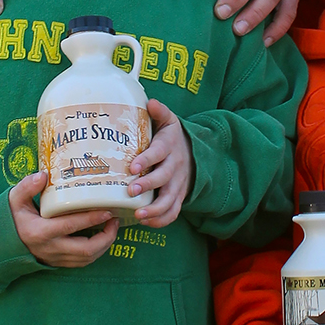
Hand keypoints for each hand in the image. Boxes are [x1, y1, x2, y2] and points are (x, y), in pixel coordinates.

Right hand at [8, 171, 118, 266]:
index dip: (91, 219)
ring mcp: (55, 258)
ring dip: (104, 245)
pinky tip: (101, 238)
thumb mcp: (14, 200)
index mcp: (40, 231)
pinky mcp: (57, 264)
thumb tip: (43, 175)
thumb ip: (27, 187)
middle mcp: (50, 248)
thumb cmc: (11, 218)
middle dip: (106, 237)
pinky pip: (82, 262)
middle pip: (86, 249)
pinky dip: (96, 252)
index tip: (107, 211)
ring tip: (111, 227)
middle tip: (114, 220)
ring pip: (87, 258)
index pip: (71, 226)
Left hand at [127, 100, 192, 226]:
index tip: (133, 167)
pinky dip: (161, 220)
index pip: (159, 153)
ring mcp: (178, 184)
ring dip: (155, 209)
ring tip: (138, 214)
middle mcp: (175, 166)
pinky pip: (173, 212)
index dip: (147, 160)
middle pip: (164, 178)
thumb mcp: (168, 121)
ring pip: (169, 199)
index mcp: (169, 146)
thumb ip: (159, 112)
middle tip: (131, 191)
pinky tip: (145, 221)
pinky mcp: (178, 196)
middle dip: (148, 185)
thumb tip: (150, 102)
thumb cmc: (171, 137)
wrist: (193, 153)